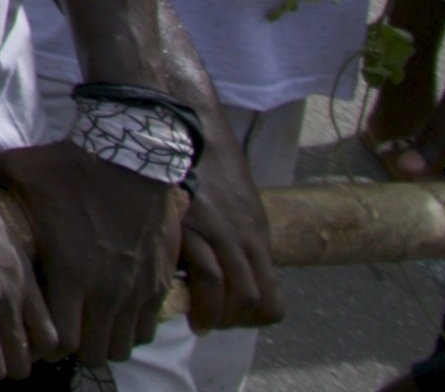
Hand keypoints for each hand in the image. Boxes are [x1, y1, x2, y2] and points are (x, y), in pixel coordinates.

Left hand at [0, 137, 182, 367]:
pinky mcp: (159, 283)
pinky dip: (133, 329)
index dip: (45, 343)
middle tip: (63, 333)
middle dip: (75, 349)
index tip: (37, 332)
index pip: (58, 339)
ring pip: (122, 346)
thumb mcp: (18, 169)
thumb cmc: (70, 164)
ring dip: (104, 342)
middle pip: (92, 352)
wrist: (132, 154)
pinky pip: (148, 328)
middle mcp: (104, 291)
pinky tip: (118, 315)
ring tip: (90, 327)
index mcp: (67, 272)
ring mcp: (135, 290)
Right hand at [177, 116, 281, 332]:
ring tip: (192, 316)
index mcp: (256, 235)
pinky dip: (188, 291)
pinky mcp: (187, 222)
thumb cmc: (205, 159)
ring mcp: (216, 231)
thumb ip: (236, 236)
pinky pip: (199, 272)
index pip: (271, 301)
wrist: (182, 121)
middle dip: (229, 320)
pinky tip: (172, 291)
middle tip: (208, 321)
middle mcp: (243, 238)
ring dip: (210, 314)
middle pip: (251, 300)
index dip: (253, 317)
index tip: (230, 316)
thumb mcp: (236, 202)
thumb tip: (226, 268)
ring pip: (227, 293)